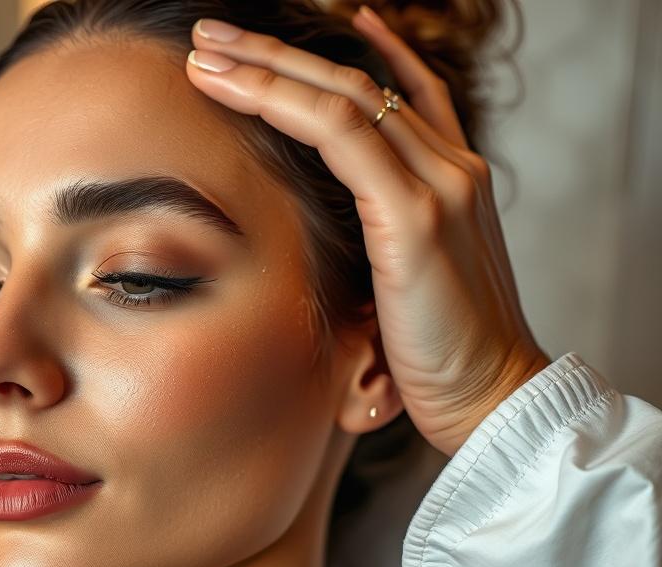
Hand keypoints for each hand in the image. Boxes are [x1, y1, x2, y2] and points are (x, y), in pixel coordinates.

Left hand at [185, 11, 550, 456]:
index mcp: (451, 180)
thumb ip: (378, 242)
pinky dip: (285, 103)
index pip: (389, 96)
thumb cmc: (440, 354)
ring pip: (343, 97)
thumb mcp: (406, 282)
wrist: (490, 399)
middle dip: (278, 52)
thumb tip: (323, 237)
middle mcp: (452, 167)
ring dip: (266, 68)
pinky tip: (243, 83)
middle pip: (356, 83)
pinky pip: (341, 135)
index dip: (327, 66)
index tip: (268, 50)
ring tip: (206, 49)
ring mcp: (440, 185)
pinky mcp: (417, 216)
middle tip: (214, 33)